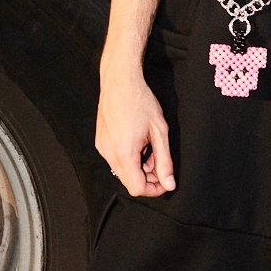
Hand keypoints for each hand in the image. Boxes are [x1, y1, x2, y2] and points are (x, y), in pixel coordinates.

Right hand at [97, 64, 174, 196]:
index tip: (165, 180)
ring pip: (122, 172)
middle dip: (147, 178)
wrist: (120, 81)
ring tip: (149, 147)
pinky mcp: (100, 142)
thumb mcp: (160, 131)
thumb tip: (170, 184)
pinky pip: (115, 160)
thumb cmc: (141, 101)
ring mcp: (102, 148)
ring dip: (138, 168)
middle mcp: (109, 154)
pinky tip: (137, 142)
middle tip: (160, 161)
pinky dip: (128, 158)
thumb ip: (165, 161)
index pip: (137, 189)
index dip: (154, 189)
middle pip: (129, 182)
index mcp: (124, 153)